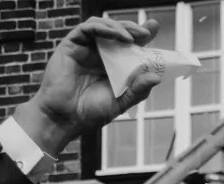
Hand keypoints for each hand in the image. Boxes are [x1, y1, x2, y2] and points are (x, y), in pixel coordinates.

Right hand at [14, 17, 163, 155]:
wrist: (66, 118)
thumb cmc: (92, 112)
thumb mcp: (122, 101)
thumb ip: (138, 89)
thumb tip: (157, 77)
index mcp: (115, 65)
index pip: (131, 45)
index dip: (141, 35)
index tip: (154, 27)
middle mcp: (101, 54)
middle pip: (118, 31)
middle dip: (133, 28)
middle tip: (146, 32)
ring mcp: (85, 49)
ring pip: (102, 26)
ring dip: (118, 27)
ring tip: (131, 38)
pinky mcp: (71, 45)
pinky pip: (86, 29)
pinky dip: (101, 28)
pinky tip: (113, 34)